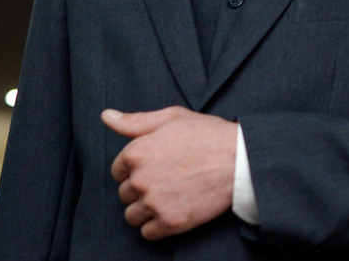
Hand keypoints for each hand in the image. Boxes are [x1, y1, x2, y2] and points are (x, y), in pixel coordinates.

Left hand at [103, 106, 235, 239]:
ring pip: (132, 215)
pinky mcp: (170, 222)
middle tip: (168, 179)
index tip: (156, 166)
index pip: (118, 170)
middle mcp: (141, 179)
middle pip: (125, 194)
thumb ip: (136, 121)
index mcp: (137, 152)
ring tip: (171, 196)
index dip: (136, 168)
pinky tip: (174, 210)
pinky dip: (158, 225)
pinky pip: (147, 233)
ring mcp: (155, 202)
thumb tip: (107, 116)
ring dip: (147, 209)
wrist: (241, 160)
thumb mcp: (173, 118)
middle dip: (142, 188)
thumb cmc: (209, 135)